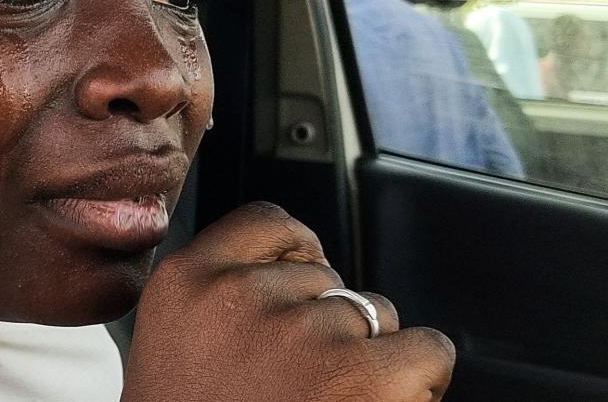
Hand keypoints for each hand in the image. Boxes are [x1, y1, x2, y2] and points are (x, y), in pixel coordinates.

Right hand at [122, 202, 454, 401]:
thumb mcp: (182, 349)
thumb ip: (226, 299)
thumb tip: (302, 265)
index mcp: (184, 284)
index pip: (268, 223)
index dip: (298, 252)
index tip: (302, 278)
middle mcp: (240, 296)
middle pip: (326, 274)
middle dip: (327, 319)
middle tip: (296, 384)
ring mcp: (302, 330)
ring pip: (374, 312)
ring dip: (365, 354)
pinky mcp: (365, 373)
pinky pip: (426, 348)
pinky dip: (418, 380)